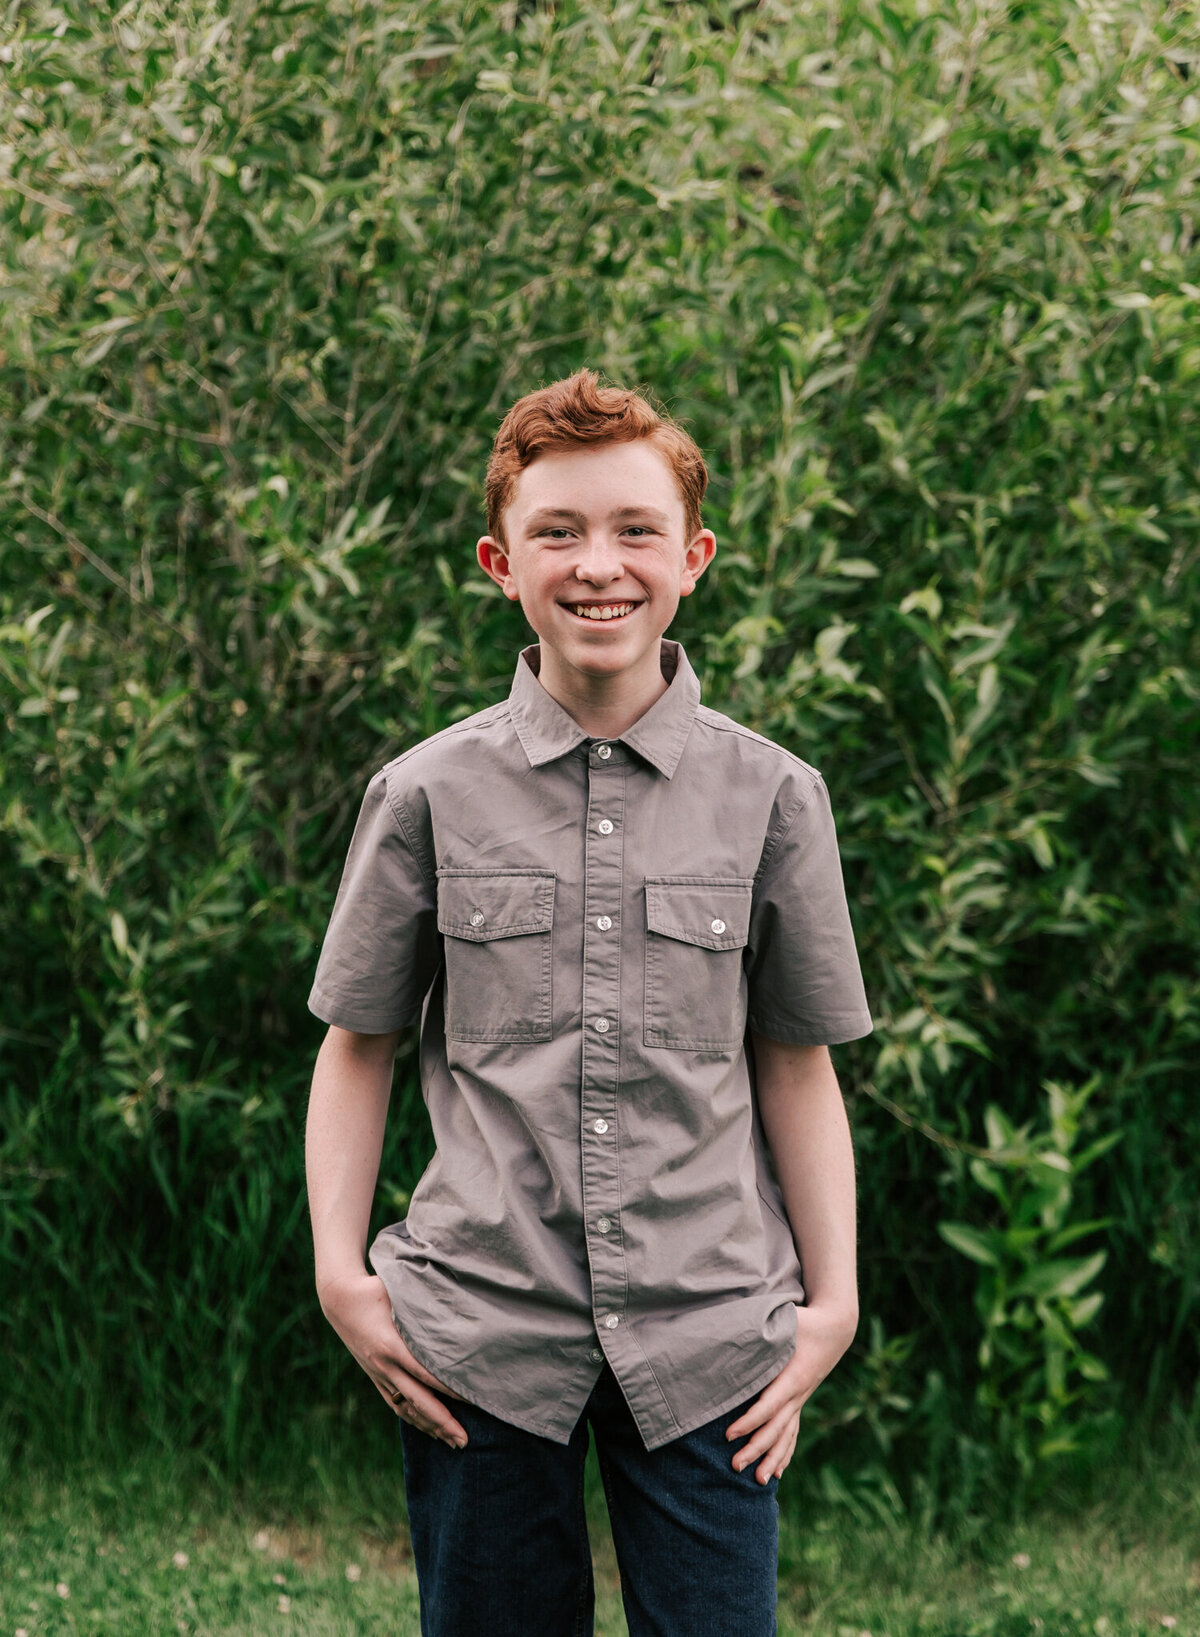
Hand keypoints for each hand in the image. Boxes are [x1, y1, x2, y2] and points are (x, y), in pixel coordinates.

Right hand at [318, 1271, 468, 1448]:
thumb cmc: (374, 1289)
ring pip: (406, 1409)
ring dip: (430, 1427)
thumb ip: (422, 1309)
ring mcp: (378, 1374)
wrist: (339, 1298)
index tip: (471, 1402)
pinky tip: (428, 1429)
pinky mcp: (375, 1376)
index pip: (426, 1375)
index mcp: (391, 1346)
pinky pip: (396, 1404)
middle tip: (465, 1441)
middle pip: (418, 1402)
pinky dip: (413, 1419)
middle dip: (442, 1423)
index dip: (448, 1390)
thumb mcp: (399, 1294)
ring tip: (452, 1442)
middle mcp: (384, 1366)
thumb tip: (454, 1314)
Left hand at [725, 1302, 856, 1484]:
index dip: (749, 1422)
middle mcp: (799, 1393)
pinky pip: (793, 1432)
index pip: (768, 1406)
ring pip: (786, 1435)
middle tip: (734, 1466)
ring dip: (772, 1459)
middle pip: (776, 1428)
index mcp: (792, 1376)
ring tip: (758, 1481)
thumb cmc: (804, 1320)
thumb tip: (733, 1334)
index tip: (729, 1435)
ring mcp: (801, 1399)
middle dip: (756, 1449)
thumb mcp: (784, 1320)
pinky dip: (785, 1452)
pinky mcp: (801, 1400)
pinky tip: (778, 1472)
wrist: (835, 1327)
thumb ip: (762, 1331)